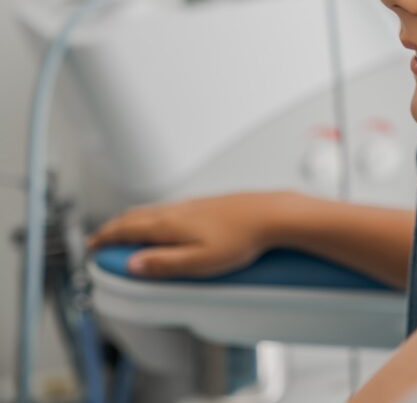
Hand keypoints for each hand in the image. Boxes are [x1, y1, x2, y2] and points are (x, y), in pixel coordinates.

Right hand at [88, 192, 286, 277]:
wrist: (272, 215)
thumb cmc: (241, 238)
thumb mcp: (199, 262)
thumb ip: (164, 264)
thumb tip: (132, 265)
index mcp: (170, 224)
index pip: (127, 228)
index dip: (106, 238)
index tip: (92, 246)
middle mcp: (178, 209)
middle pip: (136, 216)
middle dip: (115, 227)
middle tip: (102, 239)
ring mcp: (194, 204)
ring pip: (154, 210)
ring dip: (134, 220)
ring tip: (128, 231)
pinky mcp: (208, 203)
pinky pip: (171, 208)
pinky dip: (155, 216)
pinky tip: (166, 222)